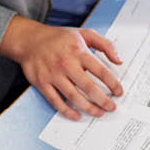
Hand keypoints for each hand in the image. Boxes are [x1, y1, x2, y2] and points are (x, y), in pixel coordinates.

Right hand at [0, 15, 122, 119]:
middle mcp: (66, 64)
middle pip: (88, 87)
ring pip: (73, 96)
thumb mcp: (84, 33)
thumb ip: (105, 45)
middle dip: (103, 100)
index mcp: (79, 51)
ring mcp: (53, 74)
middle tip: (111, 107)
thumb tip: (119, 61)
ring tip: (98, 113)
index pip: (101, 71)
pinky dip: (67, 111)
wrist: (30, 39)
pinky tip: (77, 115)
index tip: (119, 92)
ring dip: (88, 107)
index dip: (113, 83)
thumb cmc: (58, 38)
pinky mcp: (42, 83)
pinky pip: (56, 101)